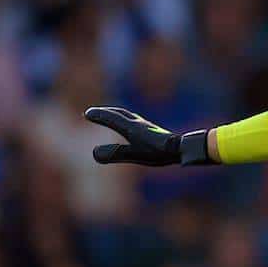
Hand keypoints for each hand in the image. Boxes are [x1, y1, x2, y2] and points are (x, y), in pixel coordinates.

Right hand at [85, 107, 211, 165]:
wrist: (181, 147)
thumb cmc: (158, 152)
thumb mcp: (134, 154)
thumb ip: (115, 153)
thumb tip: (93, 152)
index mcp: (131, 126)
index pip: (111, 118)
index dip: (99, 116)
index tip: (87, 114)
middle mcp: (137, 122)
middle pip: (118, 113)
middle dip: (104, 112)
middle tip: (92, 113)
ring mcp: (145, 126)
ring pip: (126, 116)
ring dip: (114, 114)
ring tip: (108, 116)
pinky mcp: (151, 131)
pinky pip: (133, 121)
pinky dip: (125, 120)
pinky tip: (129, 127)